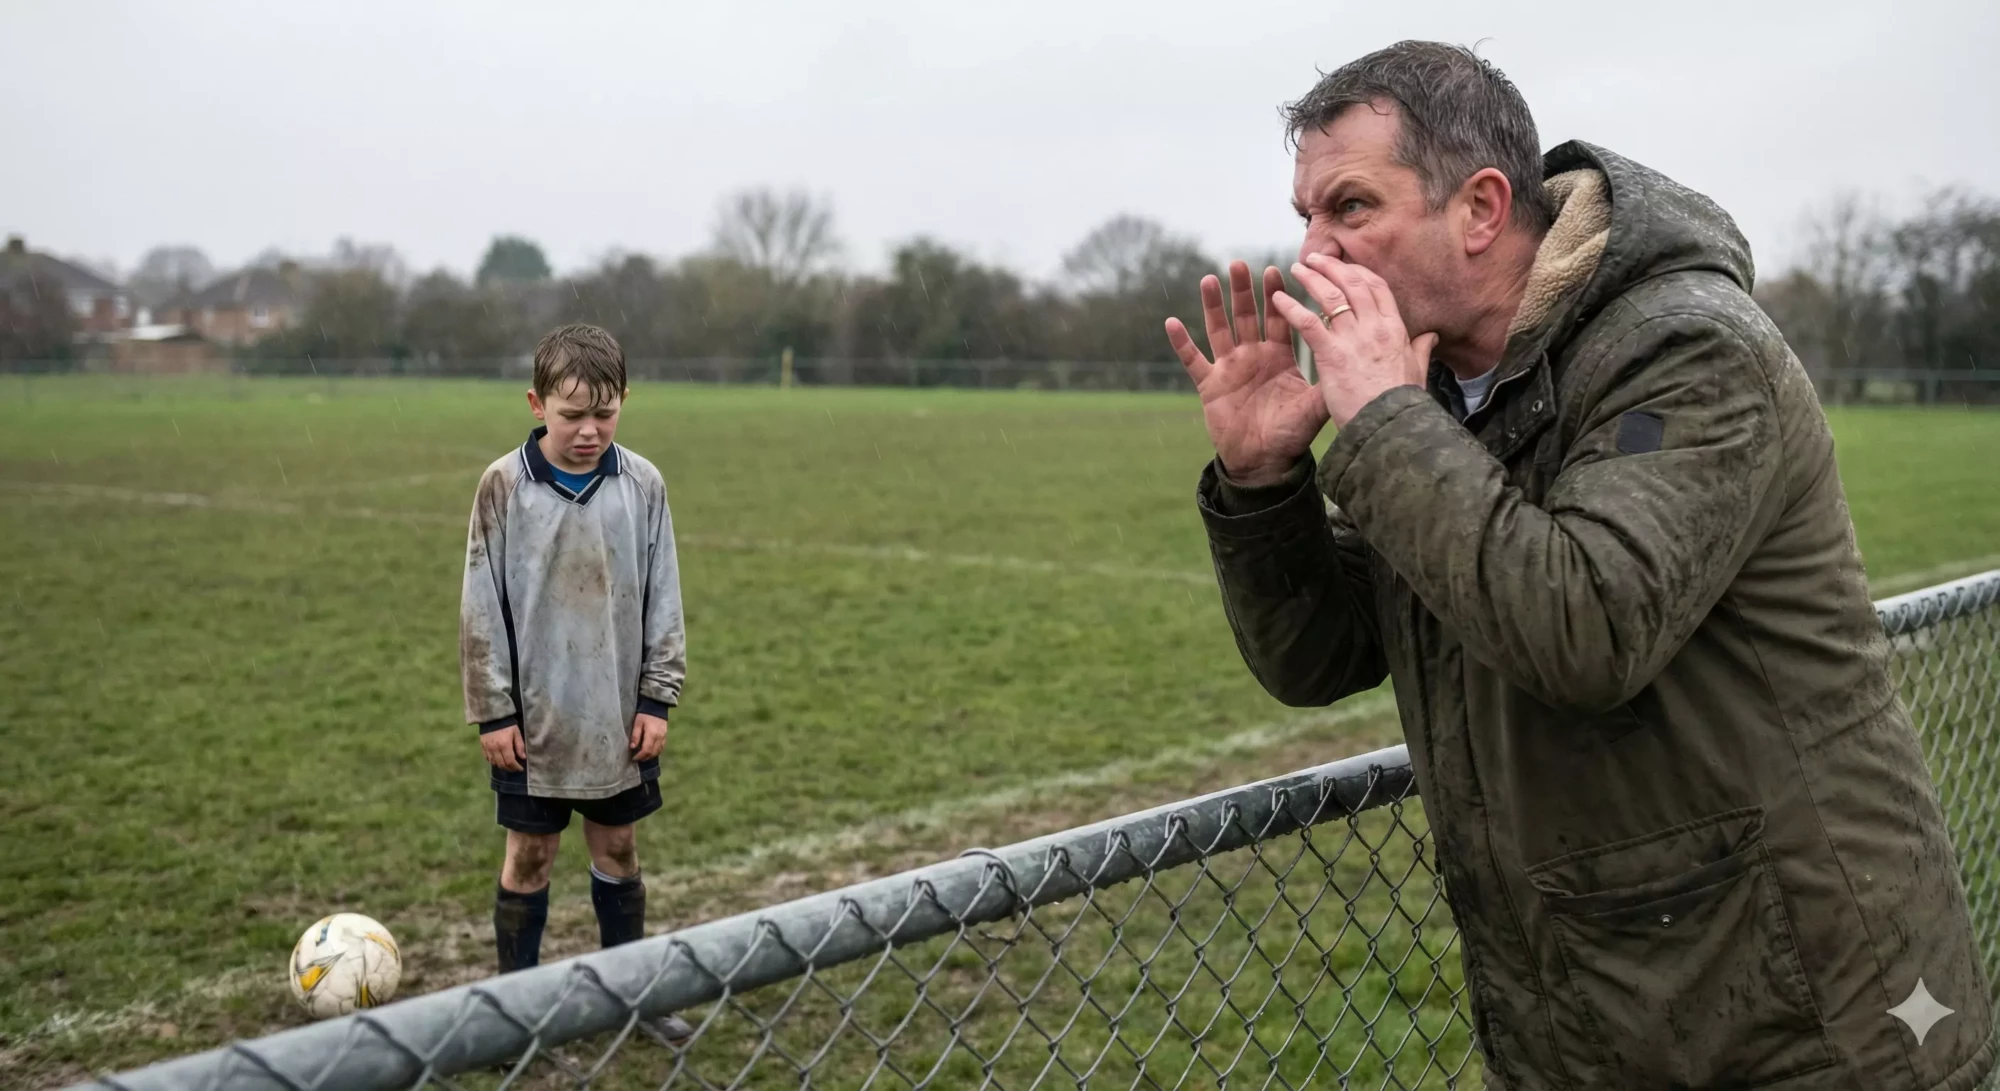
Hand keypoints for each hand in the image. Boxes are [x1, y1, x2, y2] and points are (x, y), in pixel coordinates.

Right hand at [481, 726, 525, 771]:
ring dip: (501, 766)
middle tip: (514, 768)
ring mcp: (487, 748)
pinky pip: (487, 758)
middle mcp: (495, 748)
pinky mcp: (482, 746)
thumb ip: (520, 746)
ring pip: (494, 763)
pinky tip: (498, 761)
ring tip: (507, 766)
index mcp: (504, 745)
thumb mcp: (517, 733)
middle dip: (509, 768)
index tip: (520, 769)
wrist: (493, 717)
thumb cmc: (508, 724)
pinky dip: (493, 762)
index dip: (516, 767)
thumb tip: (523, 757)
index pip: (510, 761)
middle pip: (502, 764)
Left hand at [629, 713, 667, 762]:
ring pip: (658, 751)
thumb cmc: (644, 715)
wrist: (656, 706)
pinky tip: (650, 752)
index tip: (633, 758)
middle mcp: (659, 737)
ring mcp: (664, 737)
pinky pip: (661, 748)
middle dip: (644, 758)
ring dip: (650, 756)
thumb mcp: (637, 723)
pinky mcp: (665, 736)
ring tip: (642, 756)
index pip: (646, 750)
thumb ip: (635, 735)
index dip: (639, 756)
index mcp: (652, 734)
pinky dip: (655, 752)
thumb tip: (632, 747)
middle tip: (636, 759)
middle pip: (653, 753)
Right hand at [1166, 261, 1330, 487]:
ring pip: (1219, 330)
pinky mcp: (1209, 385)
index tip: (1277, 269)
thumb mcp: (1313, 407)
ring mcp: (1229, 368)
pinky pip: (1193, 361)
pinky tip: (1171, 323)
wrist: (1264, 462)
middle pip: (1247, 316)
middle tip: (1241, 263)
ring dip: (1213, 306)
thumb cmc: (1291, 435)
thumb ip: (1329, 382)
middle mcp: (1253, 356)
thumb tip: (1355, 361)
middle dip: (1243, 290)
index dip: (1276, 295)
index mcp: (1278, 357)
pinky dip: (1182, 343)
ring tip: (1209, 279)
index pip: (1278, 319)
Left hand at [1271, 253, 1437, 427]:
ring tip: (1296, 269)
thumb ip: (1420, 349)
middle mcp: (1375, 328)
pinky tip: (1278, 299)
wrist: (1391, 428)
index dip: (1359, 272)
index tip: (1344, 266)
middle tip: (1315, 258)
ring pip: (1330, 296)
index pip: (1378, 288)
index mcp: (1395, 330)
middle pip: (1354, 284)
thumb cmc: (1402, 405)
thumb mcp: (1418, 372)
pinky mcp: (1332, 355)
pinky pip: (1309, 322)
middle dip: (1333, 267)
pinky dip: (1291, 307)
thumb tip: (1431, 335)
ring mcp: (1354, 339)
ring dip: (1311, 278)